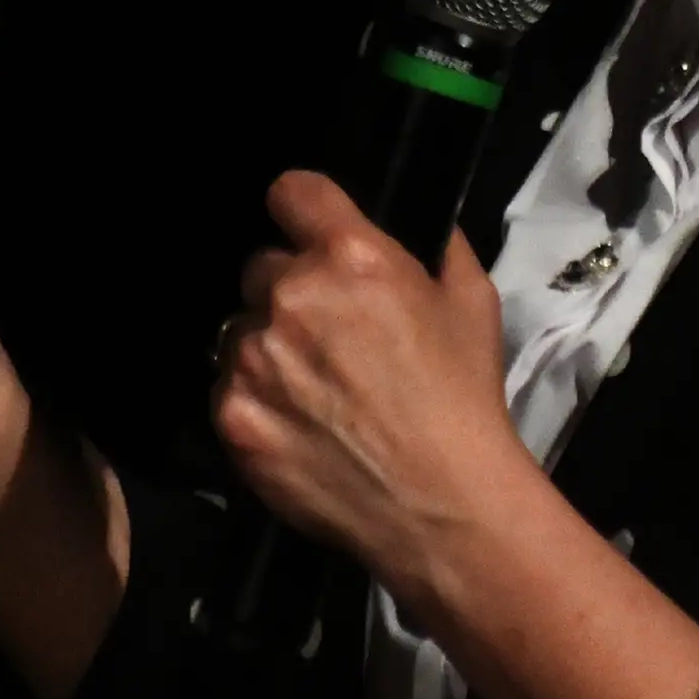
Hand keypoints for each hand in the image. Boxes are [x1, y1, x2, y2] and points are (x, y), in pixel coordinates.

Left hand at [213, 171, 527, 610]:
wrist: (442, 506)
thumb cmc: (464, 402)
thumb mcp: (472, 303)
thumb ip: (438, 248)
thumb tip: (422, 226)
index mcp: (350, 257)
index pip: (291, 192)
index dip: (301, 211)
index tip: (308, 233)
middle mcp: (290, 297)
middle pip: (261, 267)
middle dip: (288, 292)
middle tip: (326, 336)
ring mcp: (253, 358)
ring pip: (239, 330)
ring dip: (266, 348)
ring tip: (313, 391)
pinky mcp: (232, 415)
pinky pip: (226, 387)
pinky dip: (253, 401)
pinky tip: (295, 426)